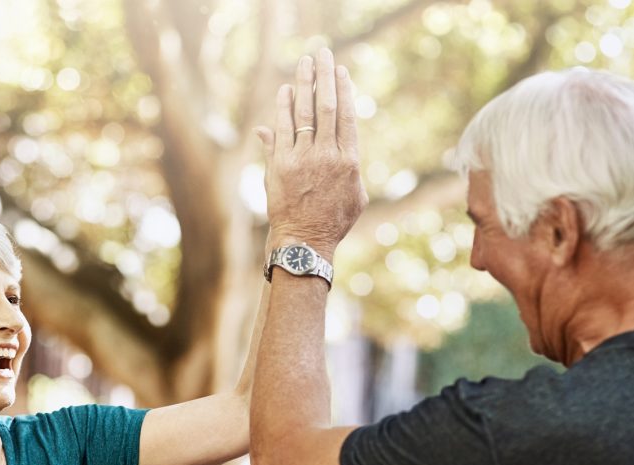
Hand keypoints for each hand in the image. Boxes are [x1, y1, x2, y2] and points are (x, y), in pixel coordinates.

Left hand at [256, 49, 366, 261]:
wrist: (305, 242)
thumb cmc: (332, 222)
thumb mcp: (353, 196)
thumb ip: (349, 167)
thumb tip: (345, 148)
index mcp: (349, 161)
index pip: (346, 116)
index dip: (343, 90)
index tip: (341, 71)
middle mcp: (327, 156)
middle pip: (326, 106)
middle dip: (324, 76)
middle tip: (322, 54)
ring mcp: (303, 159)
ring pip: (304, 113)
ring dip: (304, 84)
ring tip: (304, 63)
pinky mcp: (281, 166)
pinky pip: (282, 130)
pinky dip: (284, 108)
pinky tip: (286, 91)